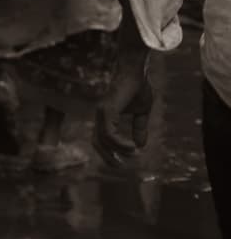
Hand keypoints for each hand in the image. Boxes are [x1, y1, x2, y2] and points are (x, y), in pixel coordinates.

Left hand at [95, 16, 154, 161]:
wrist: (136, 72)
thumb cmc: (138, 88)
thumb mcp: (142, 112)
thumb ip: (139, 128)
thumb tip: (140, 145)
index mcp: (105, 116)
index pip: (100, 139)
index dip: (109, 152)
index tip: (123, 162)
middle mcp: (100, 115)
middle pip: (97, 143)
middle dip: (107, 157)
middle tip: (121, 166)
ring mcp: (102, 112)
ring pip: (104, 139)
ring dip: (119, 150)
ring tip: (133, 153)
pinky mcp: (107, 110)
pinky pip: (109, 132)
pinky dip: (119, 143)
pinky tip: (132, 147)